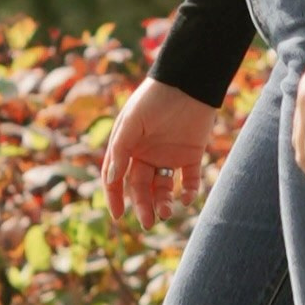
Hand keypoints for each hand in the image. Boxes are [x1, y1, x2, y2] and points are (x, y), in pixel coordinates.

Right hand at [101, 76, 216, 225]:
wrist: (189, 82)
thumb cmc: (154, 99)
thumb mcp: (132, 122)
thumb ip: (121, 150)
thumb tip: (112, 179)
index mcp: (128, 148)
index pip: (117, 179)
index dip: (114, 197)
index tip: (118, 216)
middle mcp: (147, 155)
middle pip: (141, 188)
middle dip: (143, 206)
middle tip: (148, 222)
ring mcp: (169, 156)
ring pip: (164, 188)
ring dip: (164, 203)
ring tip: (167, 212)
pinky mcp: (192, 155)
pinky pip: (189, 180)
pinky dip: (189, 192)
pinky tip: (186, 197)